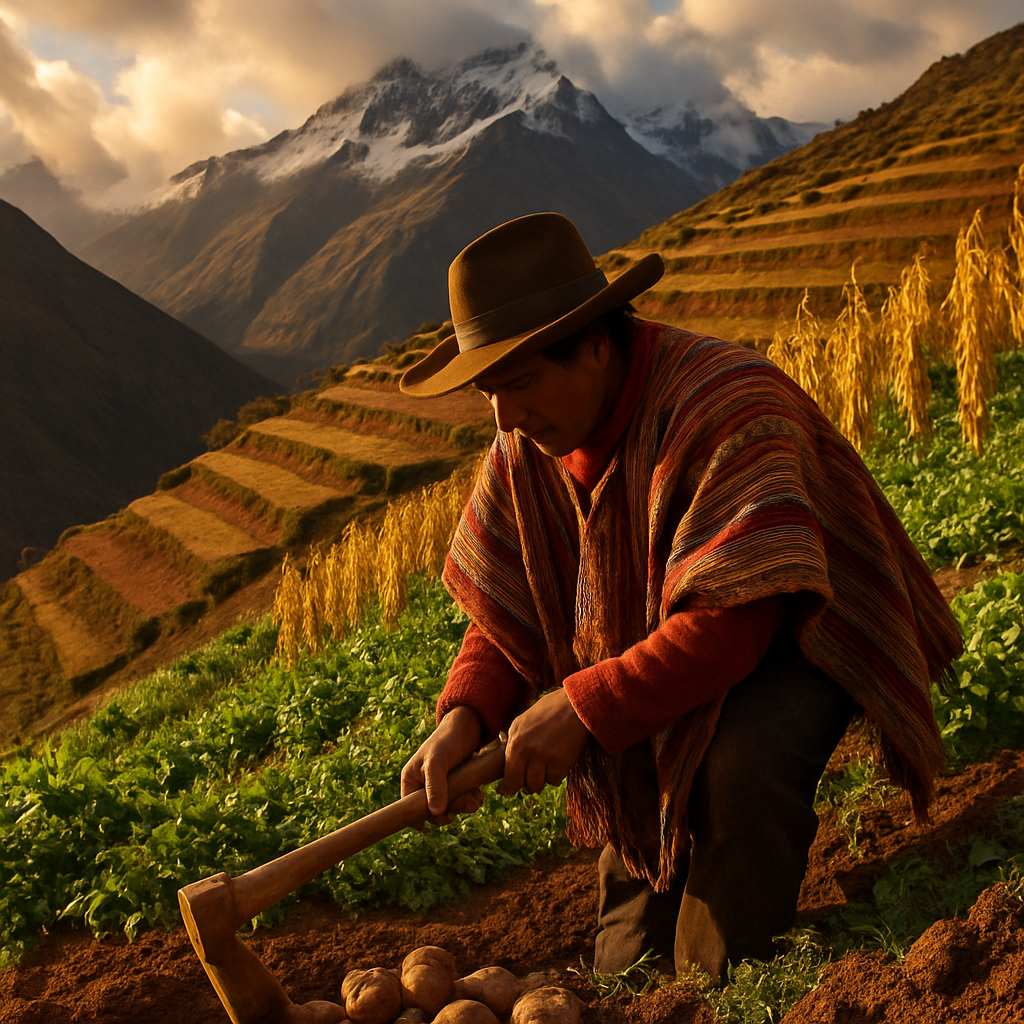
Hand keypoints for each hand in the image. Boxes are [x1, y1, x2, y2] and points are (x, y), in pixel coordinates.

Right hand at [401, 705, 485, 823]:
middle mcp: (423, 785)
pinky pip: (461, 801)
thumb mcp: (438, 761)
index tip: (445, 815)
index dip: (425, 817)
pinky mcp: (455, 785)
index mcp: (411, 780)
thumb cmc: (448, 739)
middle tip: (466, 799)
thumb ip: (435, 786)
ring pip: (450, 808)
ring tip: (475, 794)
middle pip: (433, 812)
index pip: (409, 809)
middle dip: (452, 809)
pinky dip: (471, 800)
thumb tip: (435, 813)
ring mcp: (440, 786)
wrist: (469, 724)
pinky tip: (479, 792)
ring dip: (465, 804)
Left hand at [500, 688, 589, 796]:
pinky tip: (557, 765)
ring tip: (544, 770)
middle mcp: (528, 751)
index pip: (508, 775)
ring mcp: (545, 758)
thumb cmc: (549, 710)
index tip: (506, 790)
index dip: (507, 788)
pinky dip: (555, 776)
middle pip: (523, 784)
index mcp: (516, 741)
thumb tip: (504, 760)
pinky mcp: (562, 763)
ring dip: (540, 781)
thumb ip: (512, 740)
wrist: (575, 705)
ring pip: (538, 785)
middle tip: (528, 783)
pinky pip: (554, 780)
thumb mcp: (522, 721)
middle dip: (525, 786)